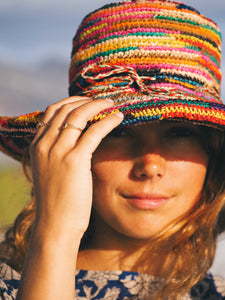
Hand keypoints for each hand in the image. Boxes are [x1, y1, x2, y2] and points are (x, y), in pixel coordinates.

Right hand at [29, 96, 122, 239]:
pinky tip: (119, 118)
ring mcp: (57, 152)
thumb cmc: (57, 202)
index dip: (70, 102)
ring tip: (112, 104)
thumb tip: (78, 140)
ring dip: (98, 105)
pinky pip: (93, 132)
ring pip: (78, 116)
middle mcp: (44, 145)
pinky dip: (107, 121)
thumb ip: (58, 154)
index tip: (86, 101)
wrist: (55, 226)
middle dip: (85, 100)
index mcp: (37, 147)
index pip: (51, 112)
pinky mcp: (74, 160)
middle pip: (65, 109)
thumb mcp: (51, 173)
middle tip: (103, 100)